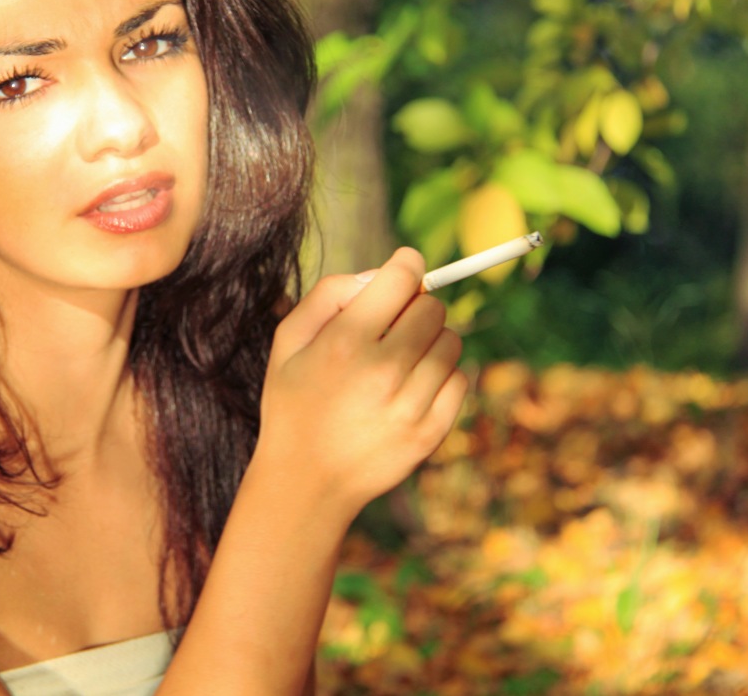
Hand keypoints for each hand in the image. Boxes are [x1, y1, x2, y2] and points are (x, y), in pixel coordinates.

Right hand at [256, 248, 467, 516]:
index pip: (404, 276)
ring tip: (398, 361)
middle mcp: (383, 369)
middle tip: (390, 329)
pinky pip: (458, 379)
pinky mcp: (431, 431)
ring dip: (429, 342)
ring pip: (450, 340)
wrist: (306, 481)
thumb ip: (329, 294)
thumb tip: (378, 275)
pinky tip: (410, 389)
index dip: (406, 266)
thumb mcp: (288, 340)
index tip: (402, 273)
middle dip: (413, 308)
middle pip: (432, 306)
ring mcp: (411, 404)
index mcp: (346, 341)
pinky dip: (440, 377)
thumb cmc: (295, 402)